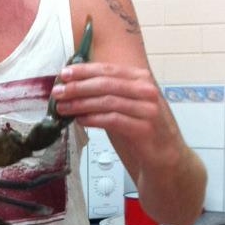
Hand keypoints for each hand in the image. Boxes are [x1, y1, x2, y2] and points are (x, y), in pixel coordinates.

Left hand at [52, 62, 178, 161]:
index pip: (108, 69)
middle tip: (58, 92)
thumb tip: (73, 84)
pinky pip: (113, 120)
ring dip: (81, 104)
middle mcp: (146, 90)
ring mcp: (148, 109)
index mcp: (141, 78)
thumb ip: (106, 91)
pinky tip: (80, 120)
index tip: (64, 74)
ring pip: (107, 102)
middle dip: (77, 87)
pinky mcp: (145, 129)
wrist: (166, 155)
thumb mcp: (126, 102)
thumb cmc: (141, 126)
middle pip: (105, 84)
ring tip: (63, 108)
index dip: (83, 71)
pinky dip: (93, 119)